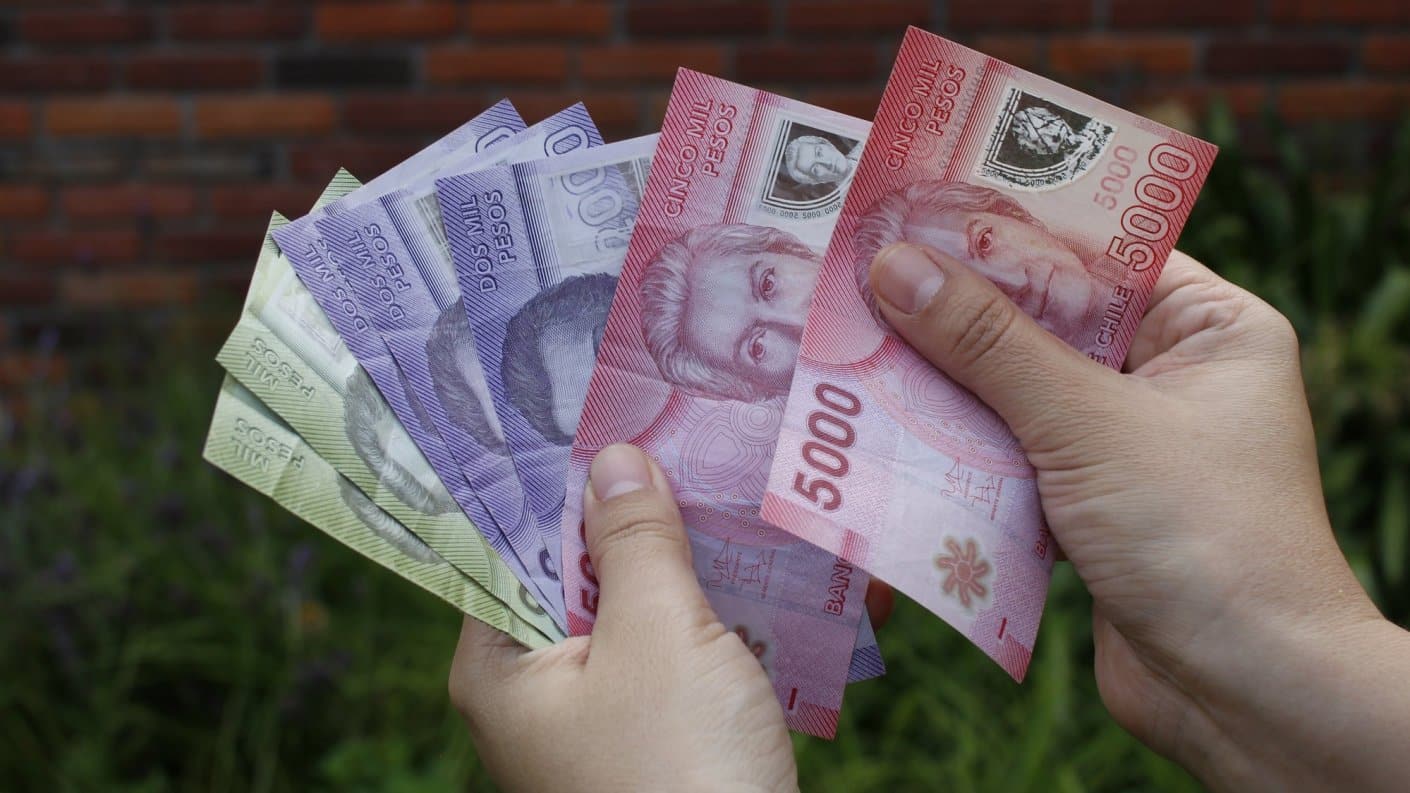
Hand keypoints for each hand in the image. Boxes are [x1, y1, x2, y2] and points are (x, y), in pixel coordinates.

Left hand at [450, 444, 797, 792]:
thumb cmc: (680, 771)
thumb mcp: (660, 637)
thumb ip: (636, 540)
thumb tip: (613, 457)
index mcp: (499, 665)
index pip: (507, 543)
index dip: (555, 477)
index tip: (597, 411)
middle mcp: (534, 690)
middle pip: (575, 572)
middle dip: (633, 513)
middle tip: (677, 434)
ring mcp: (595, 717)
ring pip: (632, 610)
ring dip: (682, 561)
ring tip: (726, 484)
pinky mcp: (651, 734)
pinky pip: (671, 652)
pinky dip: (709, 613)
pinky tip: (755, 566)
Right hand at [870, 243, 1408, 791]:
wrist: (1245, 695)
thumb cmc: (1199, 537)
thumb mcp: (1088, 424)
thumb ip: (989, 345)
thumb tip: (894, 266)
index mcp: (1208, 328)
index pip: (1095, 253)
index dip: (1004, 228)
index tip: (913, 203)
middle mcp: (1170, 374)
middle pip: (1045, 320)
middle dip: (958, 309)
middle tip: (860, 273)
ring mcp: (1125, 442)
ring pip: (1016, 391)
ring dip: (944, 383)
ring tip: (851, 342)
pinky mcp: (1086, 504)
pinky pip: (1008, 454)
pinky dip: (955, 448)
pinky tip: (880, 427)